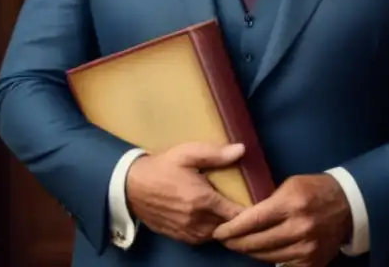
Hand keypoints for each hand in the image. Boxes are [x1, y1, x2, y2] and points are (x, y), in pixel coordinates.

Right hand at [125, 141, 247, 244]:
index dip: (250, 211)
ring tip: (228, 212)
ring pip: (215, 235)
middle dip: (238, 219)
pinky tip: (210, 219)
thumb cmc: (162, 166)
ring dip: (223, 226)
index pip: (237, 214)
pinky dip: (209, 231)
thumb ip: (215, 154)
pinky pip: (201, 239)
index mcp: (203, 201)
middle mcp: (197, 221)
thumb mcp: (187, 153)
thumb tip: (242, 150)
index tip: (257, 202)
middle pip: (228, 227)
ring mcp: (187, 232)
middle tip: (245, 206)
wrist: (131, 185)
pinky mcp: (178, 236)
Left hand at [212, 174, 351, 265]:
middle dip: (236, 243)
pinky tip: (260, 253)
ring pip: (267, 257)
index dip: (232, 229)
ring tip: (239, 246)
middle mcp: (298, 228)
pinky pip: (283, 266)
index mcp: (290, 205)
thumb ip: (268, 200)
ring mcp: (306, 248)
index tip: (218, 231)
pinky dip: (269, 260)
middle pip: (257, 242)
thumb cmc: (314, 189)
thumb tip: (244, 215)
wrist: (348, 204)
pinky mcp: (312, 261)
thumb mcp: (289, 184)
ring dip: (250, 253)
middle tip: (224, 240)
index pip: (253, 221)